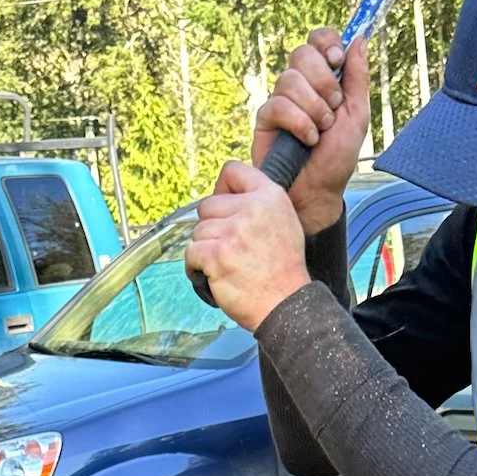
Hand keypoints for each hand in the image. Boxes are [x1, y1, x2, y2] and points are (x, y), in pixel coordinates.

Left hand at [186, 162, 309, 333]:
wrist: (285, 304)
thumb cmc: (283, 268)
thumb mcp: (284, 221)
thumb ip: (259, 202)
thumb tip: (227, 194)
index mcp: (269, 196)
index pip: (232, 171)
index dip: (223, 190)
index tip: (225, 209)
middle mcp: (251, 209)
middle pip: (208, 205)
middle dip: (212, 226)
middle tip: (229, 247)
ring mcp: (232, 232)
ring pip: (198, 230)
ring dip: (205, 249)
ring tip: (225, 264)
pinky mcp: (216, 255)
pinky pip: (191, 253)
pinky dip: (196, 266)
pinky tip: (213, 274)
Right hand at [253, 30, 370, 233]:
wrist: (318, 192)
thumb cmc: (337, 158)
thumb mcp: (358, 115)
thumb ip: (358, 78)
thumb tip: (359, 39)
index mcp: (323, 78)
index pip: (318, 40)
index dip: (326, 43)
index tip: (337, 60)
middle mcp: (299, 85)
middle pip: (302, 53)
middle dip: (323, 81)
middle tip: (332, 108)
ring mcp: (280, 100)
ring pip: (290, 79)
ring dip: (313, 108)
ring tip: (321, 131)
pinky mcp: (265, 119)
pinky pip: (278, 104)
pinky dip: (299, 123)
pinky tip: (306, 140)